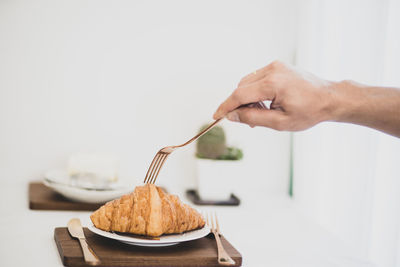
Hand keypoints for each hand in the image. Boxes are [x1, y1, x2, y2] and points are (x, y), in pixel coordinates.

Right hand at [213, 61, 336, 130]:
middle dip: (239, 105)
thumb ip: (252, 118)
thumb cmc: (309, 112)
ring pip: (247, 82)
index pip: (239, 94)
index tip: (216, 116)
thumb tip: (232, 115)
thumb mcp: (279, 122)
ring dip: (247, 98)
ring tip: (260, 113)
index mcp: (273, 84)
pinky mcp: (277, 66)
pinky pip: (256, 78)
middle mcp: (272, 70)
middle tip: (247, 121)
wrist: (329, 98)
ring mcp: (275, 66)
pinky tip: (265, 103)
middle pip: (241, 87)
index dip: (226, 106)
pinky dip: (255, 91)